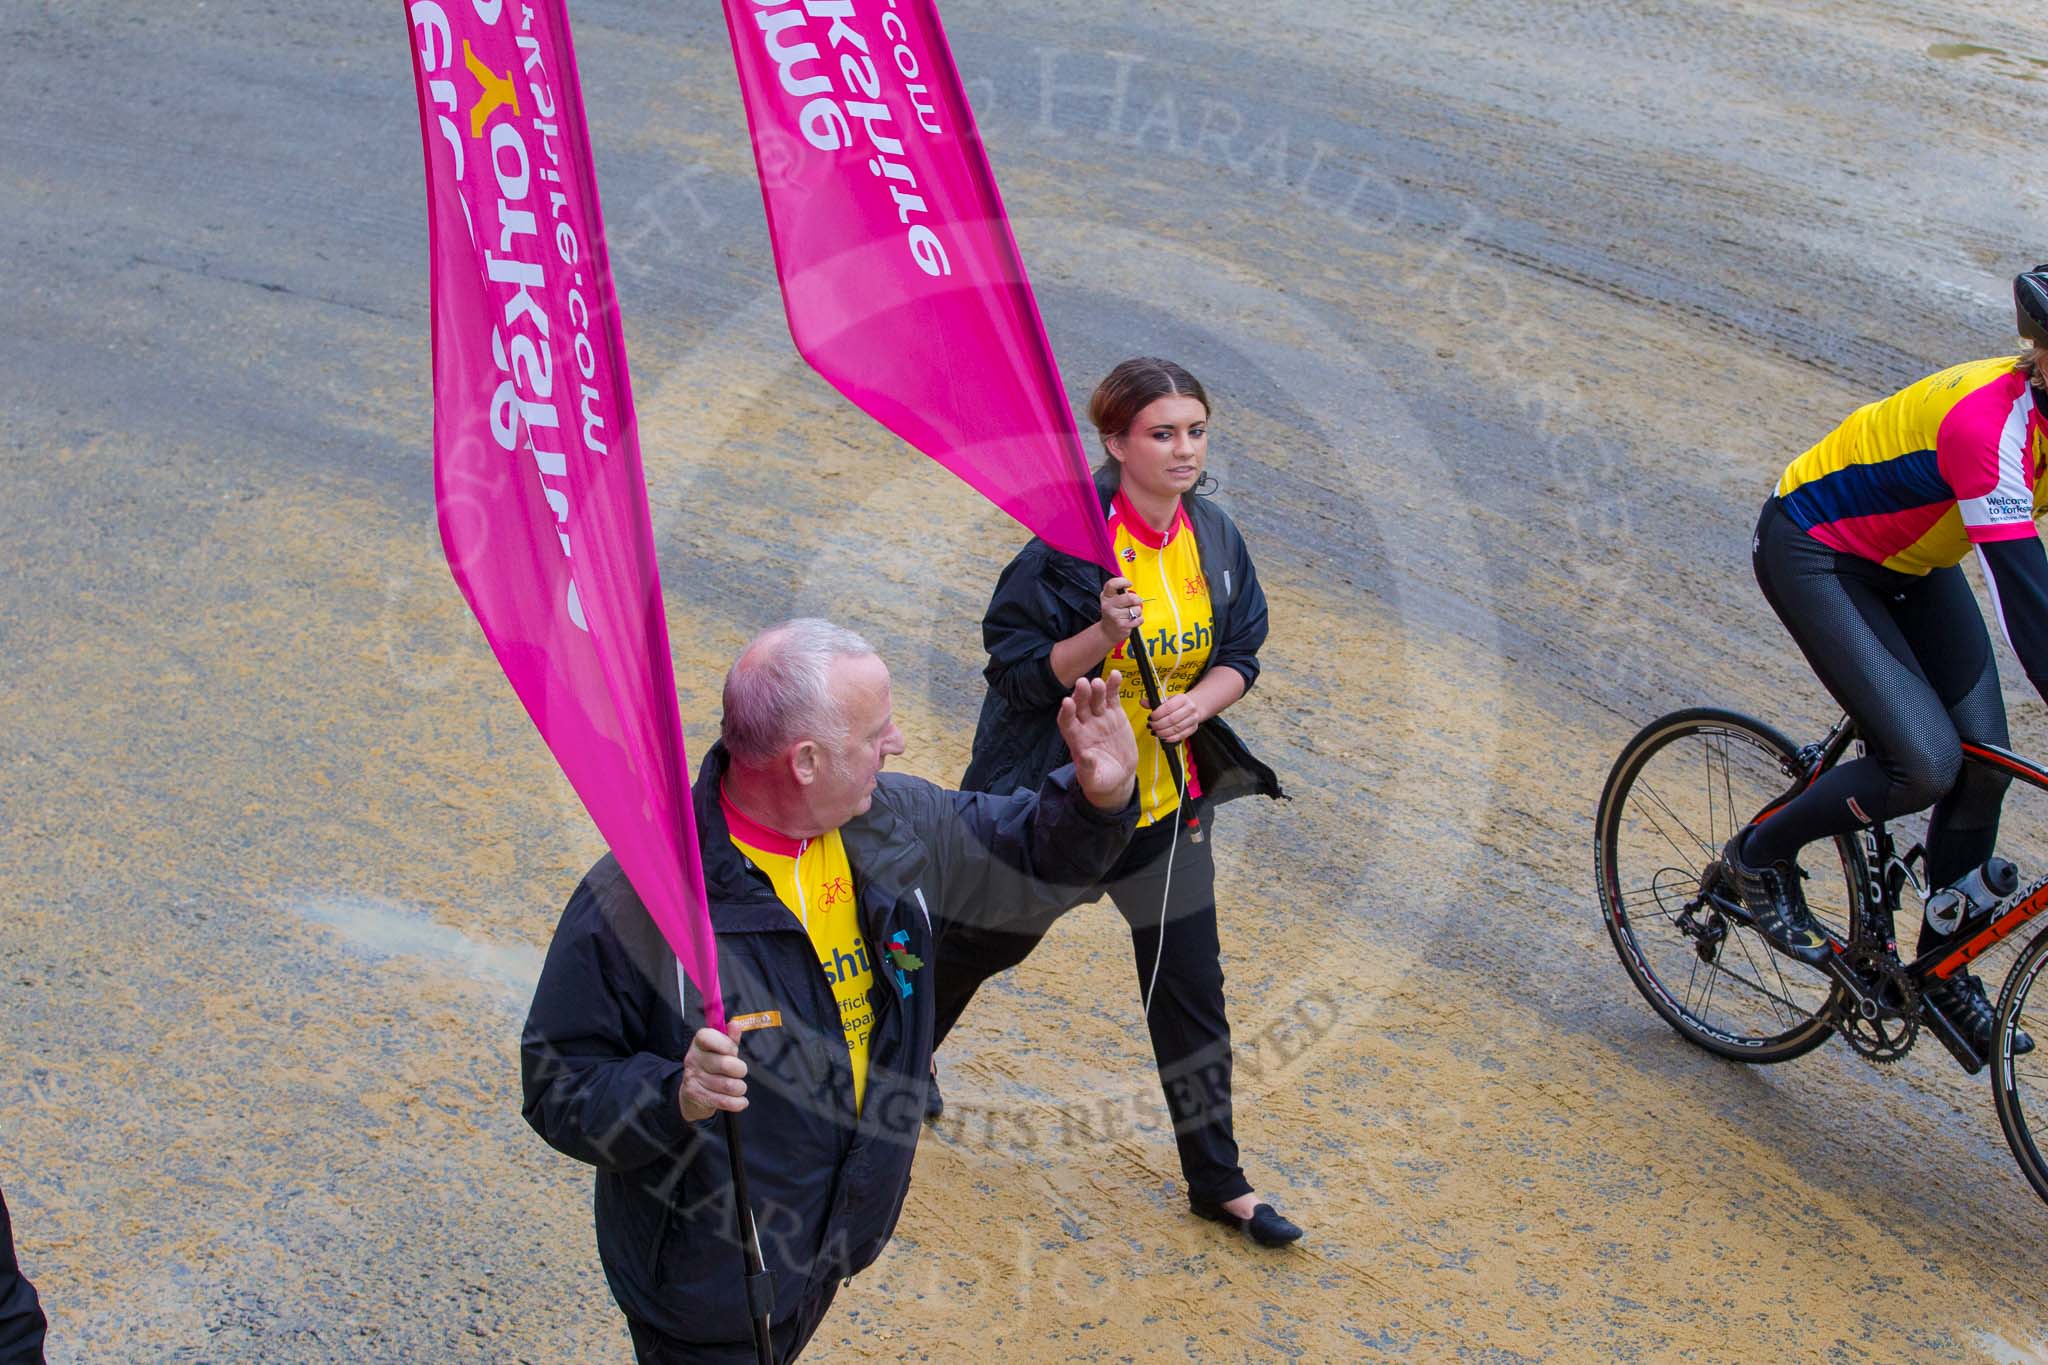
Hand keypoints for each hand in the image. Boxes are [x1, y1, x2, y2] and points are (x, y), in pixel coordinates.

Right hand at [679, 1027, 746, 1120]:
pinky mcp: (697, 1096)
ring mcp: (694, 1079)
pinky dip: (738, 1103)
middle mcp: (693, 1059)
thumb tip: (735, 1024)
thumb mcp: (720, 1050)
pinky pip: (725, 1101)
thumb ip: (730, 1038)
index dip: (726, 1044)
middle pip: (726, 1064)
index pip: (708, 1037)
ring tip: (738, 1087)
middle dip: (740, 1070)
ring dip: (740, 1088)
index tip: (732, 1051)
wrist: (691, 1095)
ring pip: (729, 1085)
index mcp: (699, 1044)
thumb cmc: (711, 1067)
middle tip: (739, 1072)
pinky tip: (741, 1101)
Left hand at [1058, 673, 1138, 809]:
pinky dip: (1113, 686)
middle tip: (1083, 684)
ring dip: (1096, 689)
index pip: (1067, 722)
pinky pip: (1112, 697)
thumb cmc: (1101, 780)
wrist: (1118, 775)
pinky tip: (1116, 675)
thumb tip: (1084, 756)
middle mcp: (1085, 725)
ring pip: (1096, 699)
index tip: (1067, 702)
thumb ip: (1088, 769)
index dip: (1066, 713)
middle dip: (1081, 695)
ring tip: (1098, 682)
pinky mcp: (1114, 714)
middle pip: (1080, 706)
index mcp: (1076, 739)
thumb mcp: (1093, 779)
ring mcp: (1099, 717)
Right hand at [1095, 576, 1142, 646]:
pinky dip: (1139, 620)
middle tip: (1136, 602)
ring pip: (1136, 609)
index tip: (1129, 584)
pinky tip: (1132, 621)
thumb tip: (1132, 589)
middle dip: (1137, 600)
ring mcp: (1114, 616)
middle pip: (1130, 598)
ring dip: (1137, 612)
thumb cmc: (1114, 613)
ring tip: (1130, 614)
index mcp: (1106, 596)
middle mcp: (1108, 605)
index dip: (1123, 581)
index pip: (1112, 584)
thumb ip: (1120, 593)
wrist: (1107, 632)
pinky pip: (1139, 619)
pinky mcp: (1122, 625)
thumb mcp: (1112, 601)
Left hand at [1145, 694, 1204, 744]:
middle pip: (1172, 719)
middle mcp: (1190, 708)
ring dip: (1162, 732)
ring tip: (1154, 732)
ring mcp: (1193, 719)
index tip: (1150, 717)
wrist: (1194, 706)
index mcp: (1182, 699)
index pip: (1168, 707)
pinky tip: (1163, 737)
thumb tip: (1142, 702)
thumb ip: (1155, 702)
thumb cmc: (1178, 704)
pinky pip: (1181, 736)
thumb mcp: (1168, 699)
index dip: (1157, 714)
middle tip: (1150, 726)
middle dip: (1158, 725)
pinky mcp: (1193, 728)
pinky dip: (1170, 738)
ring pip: (1176, 729)